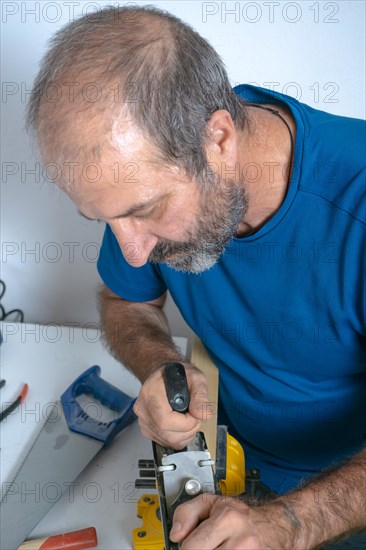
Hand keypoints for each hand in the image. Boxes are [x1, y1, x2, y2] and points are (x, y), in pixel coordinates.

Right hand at [133, 363, 213, 448]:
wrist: (165, 375)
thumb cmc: (178, 375)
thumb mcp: (195, 378)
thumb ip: (200, 396)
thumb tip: (203, 415)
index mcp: (151, 393)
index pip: (165, 420)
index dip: (185, 423)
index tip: (196, 414)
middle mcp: (143, 409)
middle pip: (167, 433)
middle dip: (189, 429)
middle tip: (196, 416)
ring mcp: (144, 421)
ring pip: (169, 441)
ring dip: (186, 434)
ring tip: (190, 418)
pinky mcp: (148, 430)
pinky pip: (167, 442)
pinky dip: (180, 437)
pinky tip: (182, 424)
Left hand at [170, 494, 299, 548]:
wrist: (277, 525)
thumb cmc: (243, 516)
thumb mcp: (214, 502)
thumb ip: (188, 512)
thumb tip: (175, 534)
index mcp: (228, 519)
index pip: (190, 547)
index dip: (186, 548)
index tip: (190, 545)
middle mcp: (241, 541)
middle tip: (206, 547)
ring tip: (217, 549)